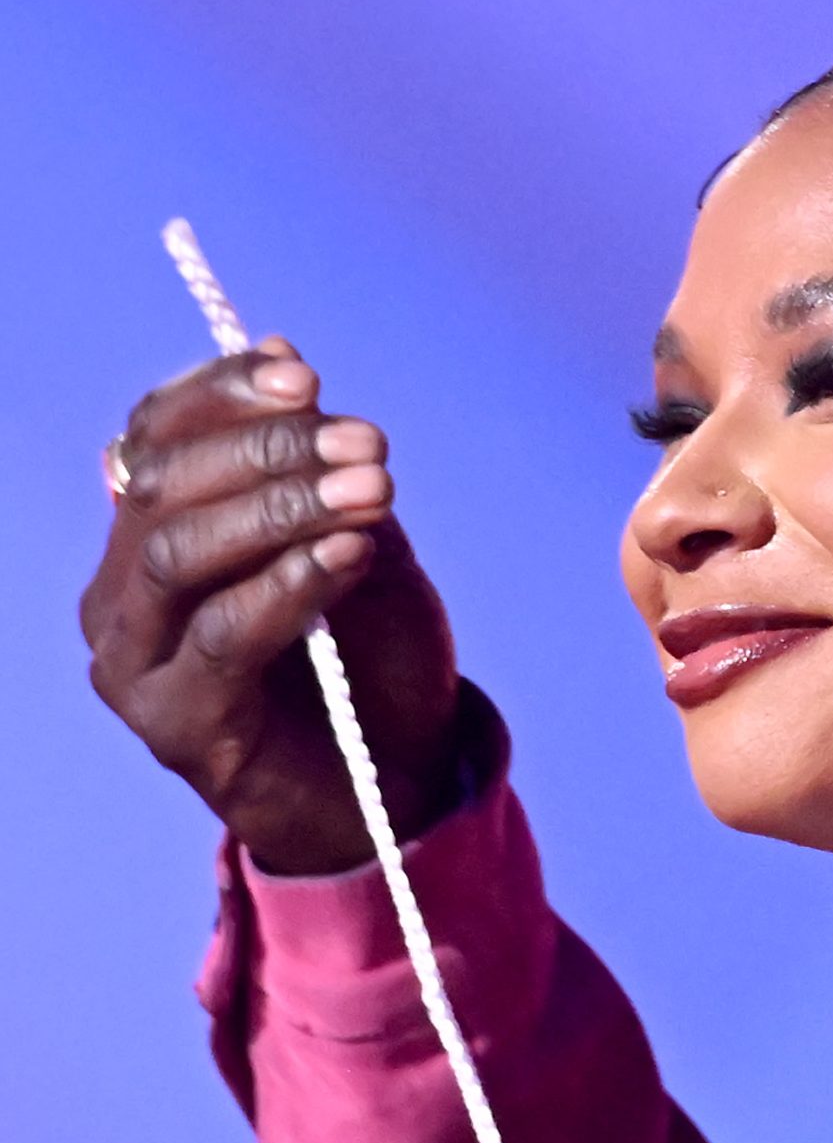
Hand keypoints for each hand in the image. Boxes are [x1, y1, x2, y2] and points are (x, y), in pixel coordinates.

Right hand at [80, 340, 466, 874]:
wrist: (401, 789)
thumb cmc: (373, 662)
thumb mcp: (358, 544)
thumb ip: (316, 467)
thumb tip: (280, 354)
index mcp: (147, 536)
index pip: (154, 438)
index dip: (219, 394)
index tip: (304, 379)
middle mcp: (121, 594)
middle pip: (162, 488)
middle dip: (267, 452)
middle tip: (366, 447)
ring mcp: (134, 664)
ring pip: (178, 554)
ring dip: (279, 510)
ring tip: (369, 493)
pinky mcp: (173, 726)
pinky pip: (222, 634)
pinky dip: (289, 584)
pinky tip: (348, 555)